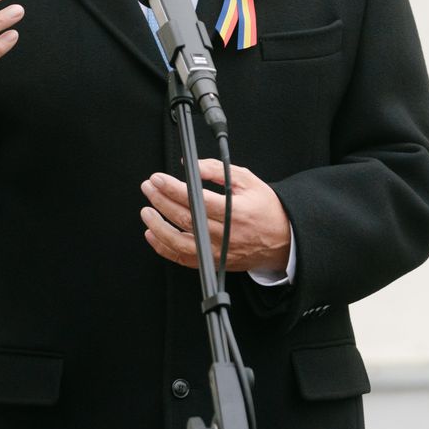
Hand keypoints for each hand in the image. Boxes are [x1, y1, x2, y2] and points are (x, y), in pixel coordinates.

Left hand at [140, 159, 290, 272]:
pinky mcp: (213, 262)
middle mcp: (225, 234)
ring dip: (158, 227)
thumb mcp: (247, 180)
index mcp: (235, 212)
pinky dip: (164, 248)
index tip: (158, 179)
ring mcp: (218, 251)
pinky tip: (153, 234)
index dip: (173, 189)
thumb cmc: (265, 208)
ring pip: (180, 243)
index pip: (197, 200)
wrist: (282, 239)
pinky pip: (183, 258)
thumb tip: (190, 166)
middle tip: (148, 187)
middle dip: (161, 201)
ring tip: (146, 211)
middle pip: (185, 219)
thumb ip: (217, 170)